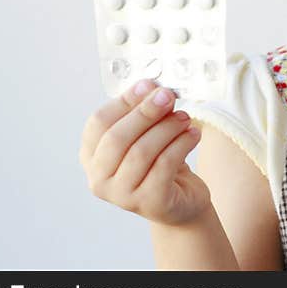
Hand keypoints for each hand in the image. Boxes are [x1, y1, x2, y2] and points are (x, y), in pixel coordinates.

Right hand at [79, 80, 211, 226]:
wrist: (182, 202)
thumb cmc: (160, 163)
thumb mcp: (146, 136)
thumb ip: (143, 114)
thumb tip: (152, 87)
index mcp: (91, 156)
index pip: (98, 123)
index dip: (124, 101)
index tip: (149, 84)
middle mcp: (99, 179)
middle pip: (117, 138)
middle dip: (145, 113)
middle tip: (168, 96)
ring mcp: (122, 196)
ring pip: (141, 152)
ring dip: (167, 128)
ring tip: (185, 117)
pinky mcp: (149, 203)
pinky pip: (164, 165)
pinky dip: (181, 144)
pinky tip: (194, 134)